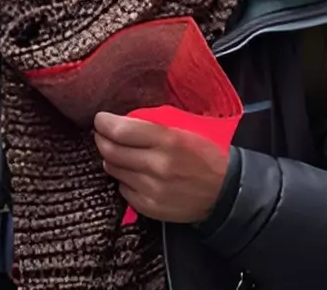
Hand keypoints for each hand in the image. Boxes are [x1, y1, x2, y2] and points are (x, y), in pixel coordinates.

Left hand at [93, 111, 229, 224]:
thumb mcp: (183, 131)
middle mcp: (157, 166)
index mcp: (168, 141)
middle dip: (102, 139)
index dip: (104, 123)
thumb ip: (151, 126)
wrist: (226, 193)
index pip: (120, 130)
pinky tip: (133, 174)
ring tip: (119, 154)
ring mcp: (153, 189)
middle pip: (111, 150)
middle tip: (102, 135)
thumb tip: (120, 121)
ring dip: (112, 159)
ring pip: (114, 170)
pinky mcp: (150, 207)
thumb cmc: (204, 157)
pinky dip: (123, 180)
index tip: (100, 120)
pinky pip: (122, 190)